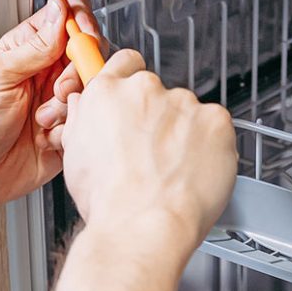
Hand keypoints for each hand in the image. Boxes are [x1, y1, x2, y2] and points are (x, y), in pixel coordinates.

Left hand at [0, 0, 100, 211]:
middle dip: (78, 71)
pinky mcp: (65, 134)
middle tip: (57, 88)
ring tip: (42, 119)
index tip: (81, 37)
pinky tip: (45, 138)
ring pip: (89, 91)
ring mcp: (57, 105)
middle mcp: (45, 75)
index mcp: (26, 51)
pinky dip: (69, 131)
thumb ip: (36, 45)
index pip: (65, 19)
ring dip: (69, 106)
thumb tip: (60, 10)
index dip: (80, 22)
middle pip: (87, 55)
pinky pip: (85, 124)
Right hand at [59, 50, 237, 256]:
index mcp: (107, 93)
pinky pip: (216, 127)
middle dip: (159, 118)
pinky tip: (195, 171)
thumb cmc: (110, 202)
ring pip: (188, 113)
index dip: (132, 82)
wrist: (144, 227)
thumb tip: (87, 107)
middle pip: (159, 93)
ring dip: (185, 134)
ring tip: (173, 172)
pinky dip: (211, 146)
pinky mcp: (216, 121)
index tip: (137, 100)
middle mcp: (145, 90)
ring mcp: (183, 103)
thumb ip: (84, 120)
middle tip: (154, 154)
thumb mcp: (75, 157)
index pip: (126, 63)